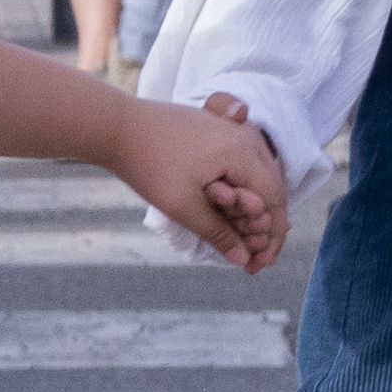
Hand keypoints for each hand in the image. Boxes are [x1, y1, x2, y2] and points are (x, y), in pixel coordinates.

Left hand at [120, 87, 287, 270]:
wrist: (117, 126)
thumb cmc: (148, 164)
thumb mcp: (182, 206)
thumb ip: (218, 233)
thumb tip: (243, 259)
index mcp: (243, 152)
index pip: (275, 200)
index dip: (271, 238)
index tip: (258, 266)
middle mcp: (245, 136)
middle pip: (272, 188)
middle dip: (265, 227)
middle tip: (251, 260)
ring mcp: (234, 129)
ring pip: (259, 176)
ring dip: (254, 209)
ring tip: (240, 240)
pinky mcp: (219, 130)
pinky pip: (244, 164)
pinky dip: (243, 190)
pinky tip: (232, 212)